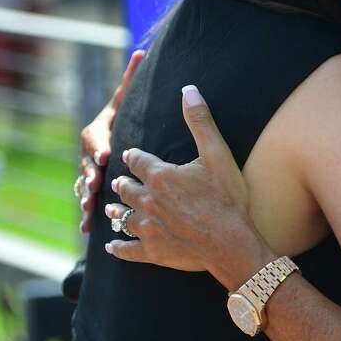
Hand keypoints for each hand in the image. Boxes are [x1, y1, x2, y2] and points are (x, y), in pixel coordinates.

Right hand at [77, 50, 144, 232]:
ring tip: (89, 206)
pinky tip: (87, 229)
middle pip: (86, 163)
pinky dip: (86, 215)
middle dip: (90, 173)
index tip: (106, 155)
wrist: (112, 139)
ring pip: (83, 183)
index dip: (99, 146)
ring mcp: (89, 170)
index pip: (95, 137)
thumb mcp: (126, 100)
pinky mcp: (92, 188)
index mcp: (99, 130)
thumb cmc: (125, 117)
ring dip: (85, 196)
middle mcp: (91, 151)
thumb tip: (140, 50)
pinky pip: (86, 201)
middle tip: (95, 182)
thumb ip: (131, 79)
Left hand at [105, 85, 274, 287]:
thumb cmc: (226, 197)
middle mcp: (147, 200)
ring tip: (111, 209)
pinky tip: (111, 246)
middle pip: (127, 188)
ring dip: (116, 211)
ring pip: (123, 216)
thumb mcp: (216, 153)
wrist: (230, 241)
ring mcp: (147, 227)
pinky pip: (126, 249)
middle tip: (119, 181)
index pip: (138, 161)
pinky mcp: (151, 251)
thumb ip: (200, 121)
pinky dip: (117, 247)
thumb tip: (188, 89)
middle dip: (123, 183)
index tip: (130, 155)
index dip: (134, 157)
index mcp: (160, 175)